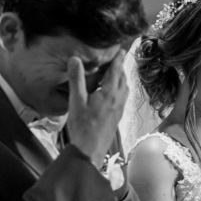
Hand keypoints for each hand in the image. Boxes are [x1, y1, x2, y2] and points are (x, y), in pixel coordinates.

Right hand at [64, 51, 127, 167]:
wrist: (90, 150)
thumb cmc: (82, 126)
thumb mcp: (76, 101)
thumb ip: (76, 79)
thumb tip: (75, 58)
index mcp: (109, 93)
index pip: (115, 71)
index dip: (118, 60)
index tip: (121, 50)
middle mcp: (118, 100)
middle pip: (122, 80)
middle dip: (120, 68)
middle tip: (118, 59)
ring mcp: (119, 110)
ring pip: (125, 90)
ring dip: (122, 80)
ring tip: (116, 74)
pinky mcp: (117, 117)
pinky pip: (123, 98)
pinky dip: (121, 90)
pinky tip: (114, 94)